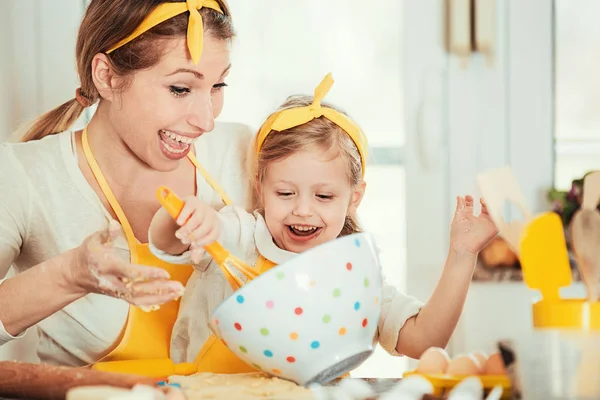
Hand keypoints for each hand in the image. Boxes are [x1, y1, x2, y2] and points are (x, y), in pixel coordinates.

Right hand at [65, 221, 184, 306]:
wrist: (76, 274)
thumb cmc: (89, 253)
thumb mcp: (95, 240)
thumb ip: (108, 233)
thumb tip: (115, 223)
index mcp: (108, 267)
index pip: (130, 273)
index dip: (148, 274)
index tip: (165, 274)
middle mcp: (112, 282)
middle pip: (138, 290)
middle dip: (159, 290)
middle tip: (179, 287)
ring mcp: (117, 291)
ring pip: (139, 299)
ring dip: (160, 297)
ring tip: (178, 292)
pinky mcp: (121, 296)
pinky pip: (138, 302)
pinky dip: (154, 301)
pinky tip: (169, 296)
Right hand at [174, 196, 220, 263]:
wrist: (184, 210)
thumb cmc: (194, 227)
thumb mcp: (196, 238)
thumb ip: (197, 249)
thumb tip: (196, 260)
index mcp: (215, 226)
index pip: (214, 235)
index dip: (204, 241)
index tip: (193, 245)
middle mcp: (211, 215)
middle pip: (206, 227)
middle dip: (194, 235)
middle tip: (183, 240)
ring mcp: (202, 207)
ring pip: (197, 219)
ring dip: (187, 228)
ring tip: (179, 234)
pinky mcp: (192, 200)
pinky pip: (189, 209)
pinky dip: (184, 217)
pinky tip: (179, 223)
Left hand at [450, 195, 498, 255]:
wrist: (463, 246)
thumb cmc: (458, 235)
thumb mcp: (458, 217)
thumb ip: (460, 207)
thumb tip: (459, 197)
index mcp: (468, 218)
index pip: (471, 206)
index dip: (470, 200)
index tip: (467, 196)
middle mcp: (478, 221)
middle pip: (483, 207)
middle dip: (482, 201)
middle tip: (479, 198)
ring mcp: (486, 224)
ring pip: (492, 212)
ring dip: (490, 205)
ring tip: (484, 200)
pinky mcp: (493, 229)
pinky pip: (499, 219)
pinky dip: (498, 213)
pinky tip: (493, 206)